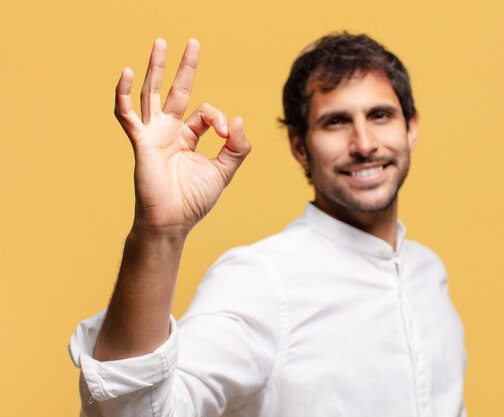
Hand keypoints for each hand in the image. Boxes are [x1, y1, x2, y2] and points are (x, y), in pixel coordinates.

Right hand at [114, 39, 250, 235]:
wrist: (173, 222)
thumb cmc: (194, 200)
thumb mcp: (224, 171)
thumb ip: (237, 148)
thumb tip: (239, 119)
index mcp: (188, 137)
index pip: (206, 112)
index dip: (220, 117)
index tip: (228, 133)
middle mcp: (170, 131)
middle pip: (176, 91)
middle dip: (185, 67)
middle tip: (192, 43)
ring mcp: (153, 134)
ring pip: (152, 94)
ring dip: (156, 68)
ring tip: (161, 43)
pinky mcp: (141, 142)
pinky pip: (127, 114)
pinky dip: (124, 94)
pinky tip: (126, 72)